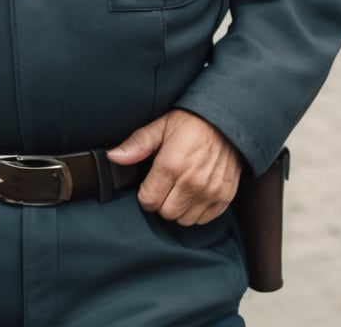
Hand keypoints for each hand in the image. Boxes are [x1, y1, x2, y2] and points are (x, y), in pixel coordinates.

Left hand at [107, 109, 242, 225]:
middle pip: (166, 213)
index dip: (145, 194)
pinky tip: (194, 194)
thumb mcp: (161, 126)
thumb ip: (137, 144)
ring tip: (180, 189)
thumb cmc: (192, 122)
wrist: (226, 121)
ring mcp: (210, 192)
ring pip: (184, 220)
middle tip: (165, 186)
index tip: (150, 184)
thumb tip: (113, 156)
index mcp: (172, 165)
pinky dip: (196, 211)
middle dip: (161, 202)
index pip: (149, 201)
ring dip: (179, 209)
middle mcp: (192, 182)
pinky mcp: (224, 197)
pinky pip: (204, 219)